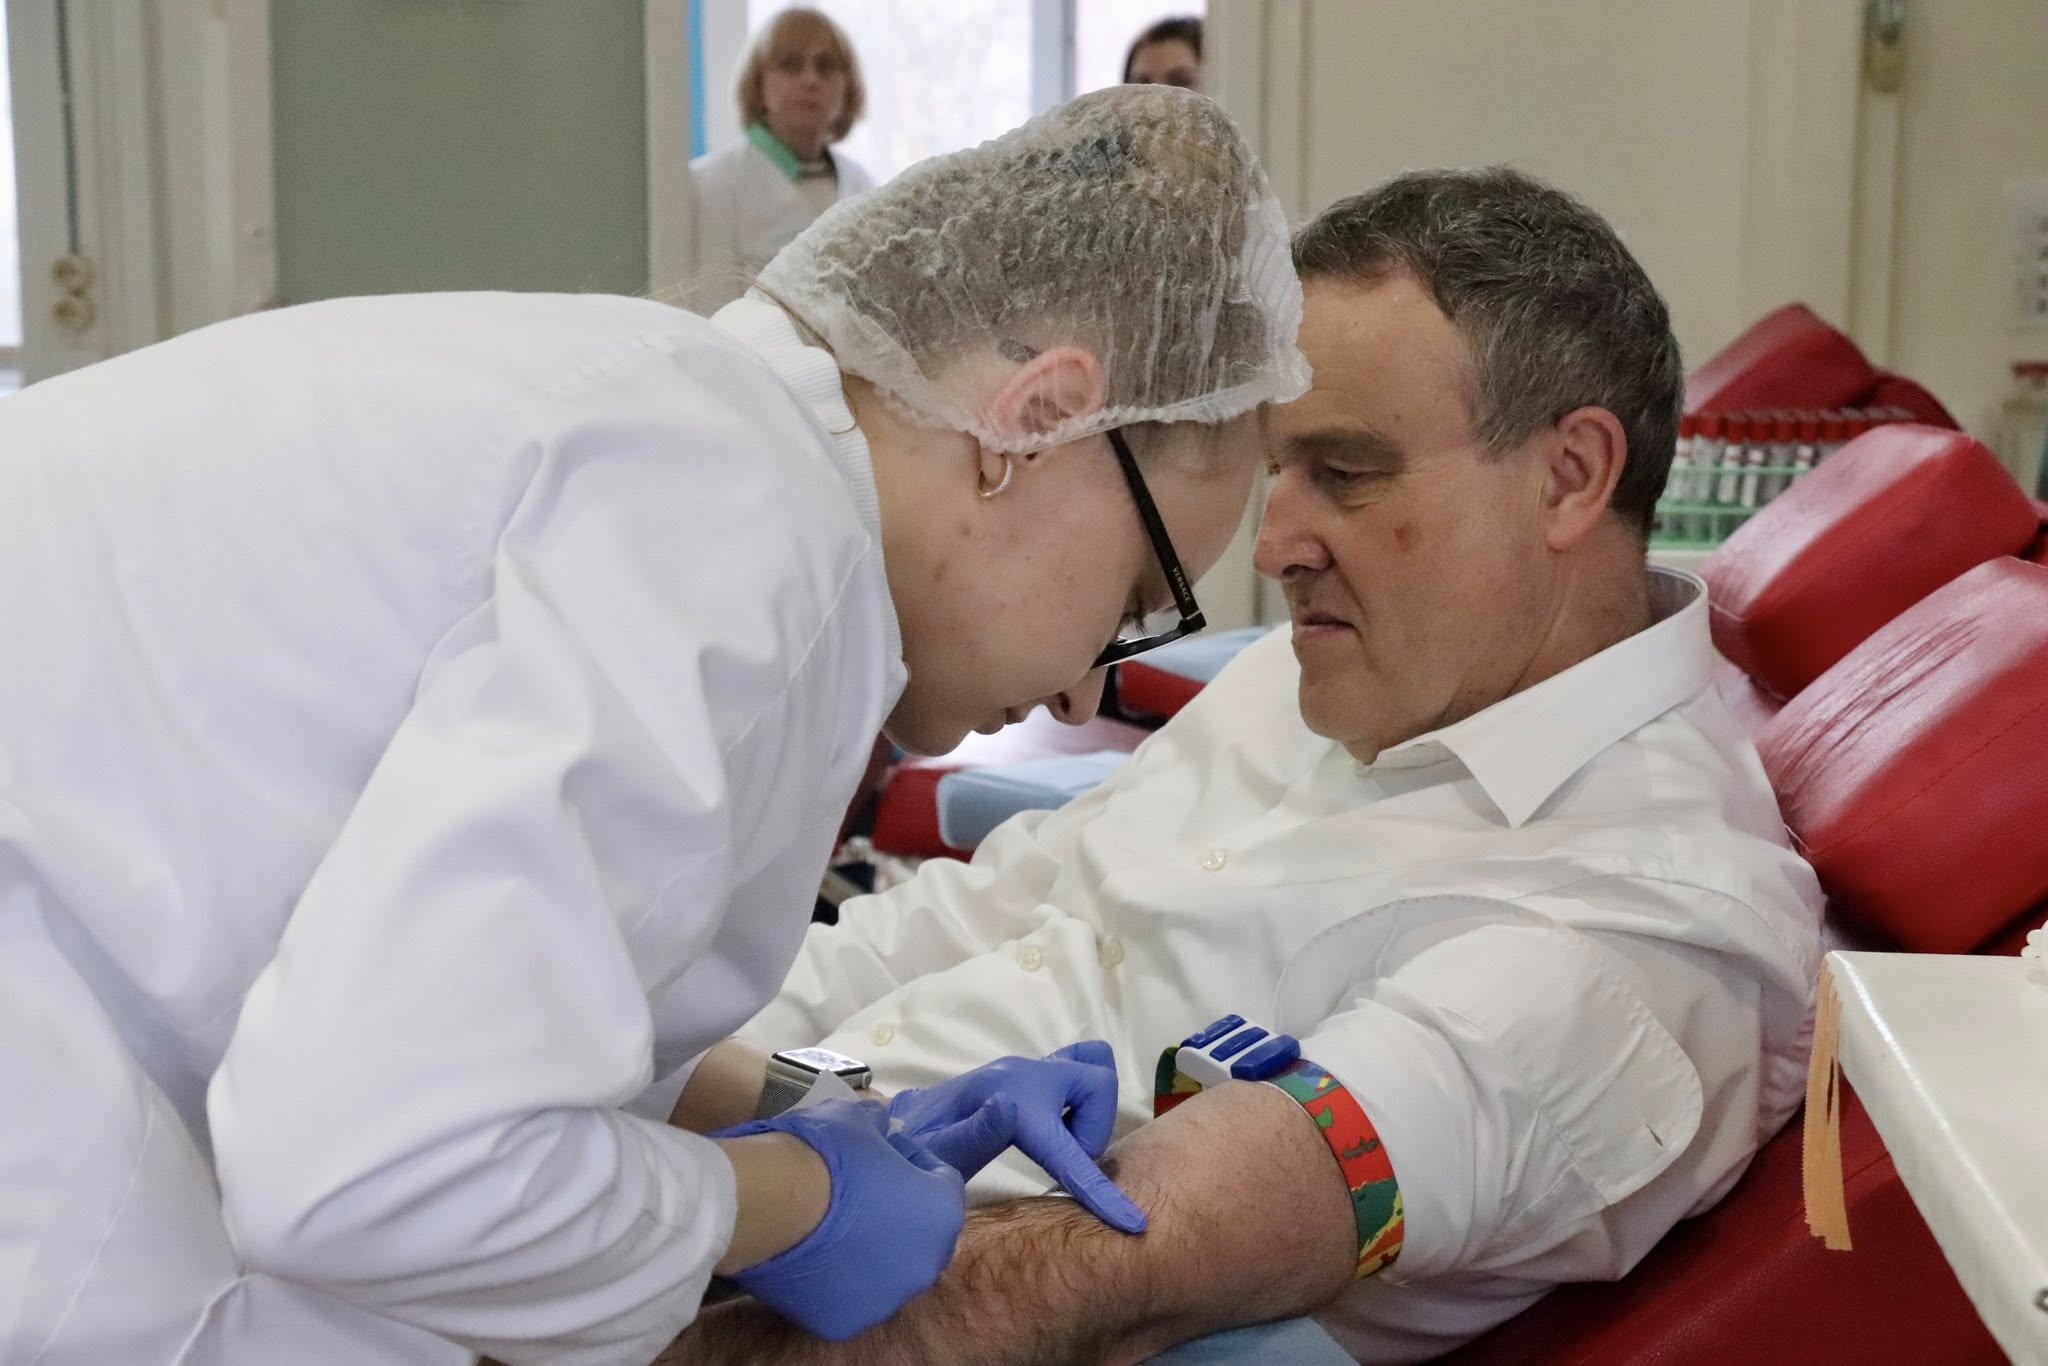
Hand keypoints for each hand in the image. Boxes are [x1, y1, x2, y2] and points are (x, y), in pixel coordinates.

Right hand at [716, 1098, 964, 1339]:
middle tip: (859, 1192)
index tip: (884, 1153)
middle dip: (897, 1213)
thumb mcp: (861, 1118)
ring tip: (831, 1225)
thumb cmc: (826, 1153)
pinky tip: (813, 1254)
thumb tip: (879, 1124)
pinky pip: (848, 1297)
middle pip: (919, 1233)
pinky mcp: (846, 1321)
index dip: (912, 1162)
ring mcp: (886, 1299)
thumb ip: (881, 1125)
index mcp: (942, 1212)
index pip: (939, 1182)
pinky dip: (836, 1280)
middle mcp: (926, 1263)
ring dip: (869, 1251)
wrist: (771, 1199)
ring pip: (886, 1272)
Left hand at [888, 1041, 1146, 1233]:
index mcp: (1008, 1103)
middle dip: (1093, 1129)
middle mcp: (1024, 1074)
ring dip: (1089, 1110)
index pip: (1066, 1153)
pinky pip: (1081, 1064)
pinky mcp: (1030, 1069)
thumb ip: (971, 1136)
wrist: (896, 1125)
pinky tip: (1056, 1126)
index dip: (1099, 1193)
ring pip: (1094, 1068)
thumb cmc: (914, 1149)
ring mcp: (1028, 1067)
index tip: (1132, 1224)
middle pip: (1098, 1083)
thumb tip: (1007, 1111)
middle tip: (1061, 1162)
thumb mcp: (933, 1156)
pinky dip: (1081, 1096)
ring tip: (1058, 1143)